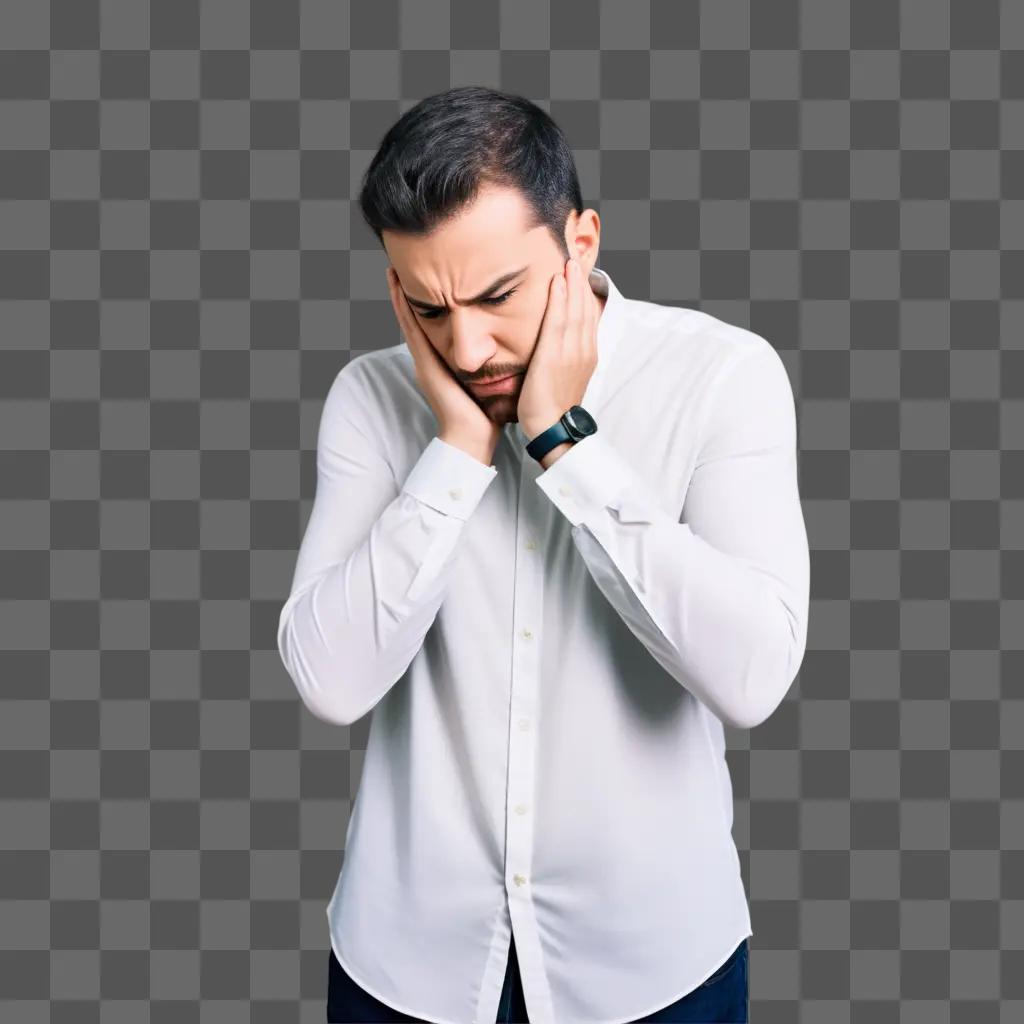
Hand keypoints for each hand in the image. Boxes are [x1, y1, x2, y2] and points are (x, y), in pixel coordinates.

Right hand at [385, 266, 501, 456]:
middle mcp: (430, 359)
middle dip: (408, 295)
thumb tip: (511, 348)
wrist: (472, 437)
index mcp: (443, 362)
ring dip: (399, 296)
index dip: (427, 303)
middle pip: (415, 319)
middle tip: (400, 267)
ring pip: (409, 321)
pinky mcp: (425, 364)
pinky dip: (403, 310)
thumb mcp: (489, 380)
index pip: (433, 325)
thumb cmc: (485, 415)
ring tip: (393, 271)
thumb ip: (493, 364)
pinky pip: (412, 331)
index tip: (426, 278)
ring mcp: (424, 361)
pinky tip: (399, 290)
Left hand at [516, 257, 597, 439]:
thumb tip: (559, 347)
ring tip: (569, 263)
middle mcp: (584, 350)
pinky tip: (557, 282)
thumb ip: (565, 357)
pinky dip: (559, 300)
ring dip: (572, 284)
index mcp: (588, 355)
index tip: (580, 276)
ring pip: (575, 311)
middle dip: (582, 284)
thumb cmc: (553, 407)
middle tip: (576, 260)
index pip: (589, 318)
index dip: (585, 296)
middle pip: (585, 310)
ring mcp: (572, 353)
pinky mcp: (555, 356)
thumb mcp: (565, 377)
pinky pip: (558, 321)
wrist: (552, 428)